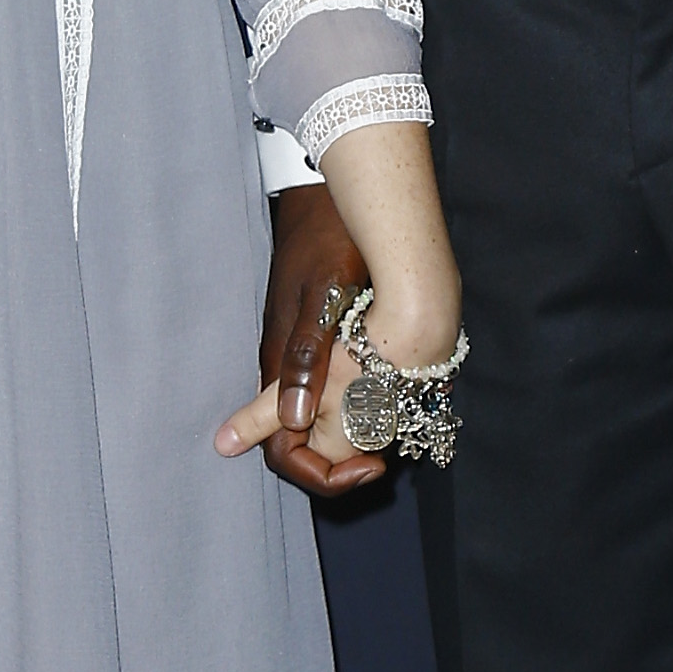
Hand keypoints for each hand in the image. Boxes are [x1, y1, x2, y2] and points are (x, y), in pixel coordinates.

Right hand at [215, 181, 384, 493]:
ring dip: (350, 439)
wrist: (322, 195)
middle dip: (340, 463)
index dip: (322, 475)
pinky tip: (386, 402)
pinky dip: (354, 410)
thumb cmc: (327, 239)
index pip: (283, 452)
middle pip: (298, 445)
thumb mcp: (323, 295)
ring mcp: (297, 358)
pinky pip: (325, 396)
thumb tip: (294, 419)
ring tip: (393, 434)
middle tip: (385, 459)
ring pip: (313, 423)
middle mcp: (283, 371)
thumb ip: (308, 358)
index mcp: (279, 367)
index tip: (371, 468)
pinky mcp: (313, 343)